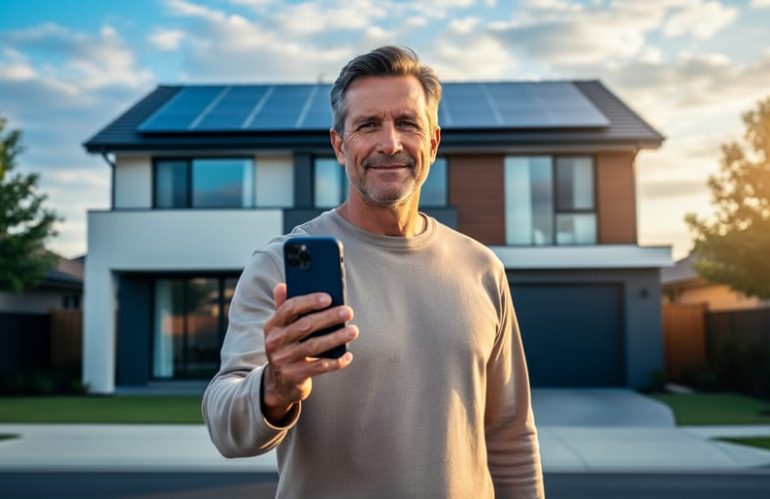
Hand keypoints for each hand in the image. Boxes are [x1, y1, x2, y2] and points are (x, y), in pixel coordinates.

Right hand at [261, 283, 357, 423]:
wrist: (278, 383)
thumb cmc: (286, 347)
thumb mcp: (281, 328)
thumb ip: (283, 307)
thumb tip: (283, 285)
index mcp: (272, 325)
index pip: (289, 308)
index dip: (309, 301)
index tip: (329, 297)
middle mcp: (274, 342)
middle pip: (305, 326)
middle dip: (329, 318)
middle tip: (348, 312)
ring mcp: (283, 360)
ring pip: (314, 346)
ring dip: (336, 337)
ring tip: (353, 331)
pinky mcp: (293, 376)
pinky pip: (319, 367)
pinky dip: (336, 361)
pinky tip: (348, 355)